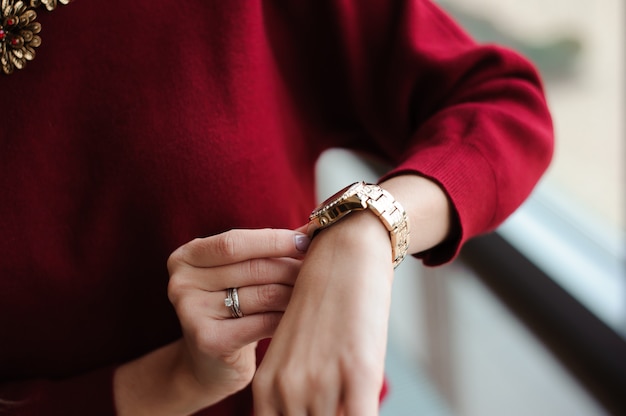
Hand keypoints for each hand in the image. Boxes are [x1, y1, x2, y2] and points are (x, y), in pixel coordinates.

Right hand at [114, 228, 309, 415]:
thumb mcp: (238, 273)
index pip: (235, 242)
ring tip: (314, 292)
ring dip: (295, 292)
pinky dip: (287, 318)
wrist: (209, 365)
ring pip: (263, 294)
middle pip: (253, 268)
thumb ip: (266, 249)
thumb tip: (310, 229)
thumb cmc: (232, 308)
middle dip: (291, 268)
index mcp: (185, 257)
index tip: (306, 241)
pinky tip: (300, 317)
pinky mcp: (209, 342)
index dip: (274, 240)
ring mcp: (191, 313)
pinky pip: (263, 323)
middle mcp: (180, 283)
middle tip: (319, 270)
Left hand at [253, 213, 393, 415]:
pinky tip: (366, 409)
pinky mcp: (359, 371)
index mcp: (268, 385)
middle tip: (332, 410)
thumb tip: (306, 409)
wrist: (344, 252)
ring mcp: (323, 381)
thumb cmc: (323, 302)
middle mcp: (289, 388)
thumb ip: (294, 389)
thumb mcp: (296, 349)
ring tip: (351, 403)